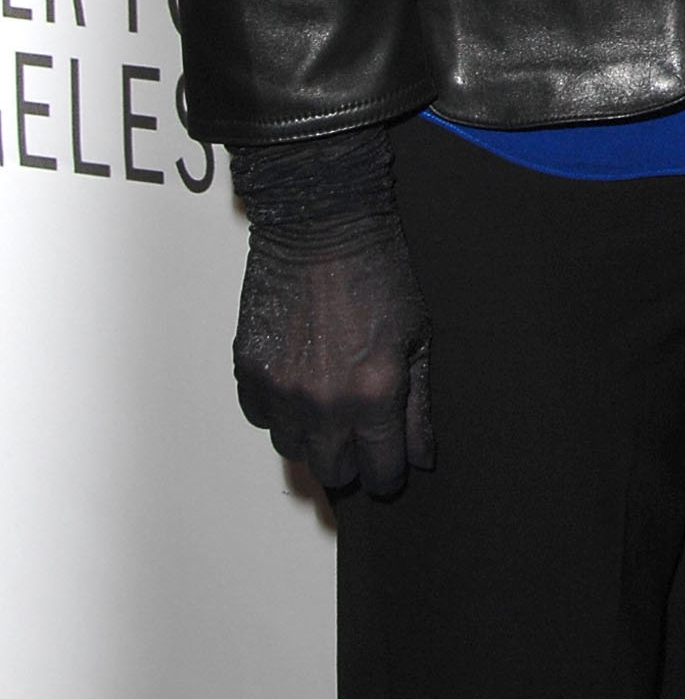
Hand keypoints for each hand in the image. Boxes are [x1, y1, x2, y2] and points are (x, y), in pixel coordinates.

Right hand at [233, 207, 433, 497]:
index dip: (388, 472)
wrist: (321, 226)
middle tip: (360, 436)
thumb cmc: (378, 273)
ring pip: (292, 448)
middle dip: (351, 460)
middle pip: (332, 471)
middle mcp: (324, 403)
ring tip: (329, 404)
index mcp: (374, 395)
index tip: (390, 463)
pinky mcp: (249, 370)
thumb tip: (421, 456)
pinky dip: (279, 410)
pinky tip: (298, 383)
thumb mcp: (417, 337)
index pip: (380, 471)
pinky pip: (260, 417)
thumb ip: (418, 406)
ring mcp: (281, 389)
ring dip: (312, 436)